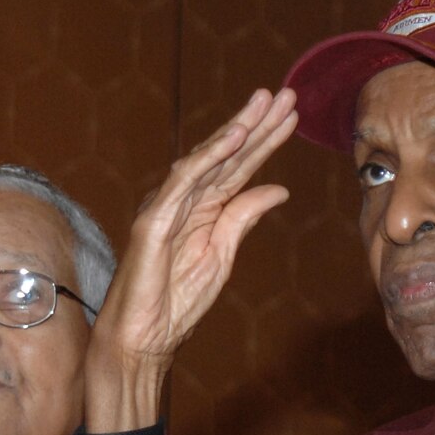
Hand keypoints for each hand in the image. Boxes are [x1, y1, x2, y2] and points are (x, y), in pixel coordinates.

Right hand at [87, 87, 298, 430]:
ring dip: (238, 129)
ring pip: (207, 159)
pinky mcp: (153, 221)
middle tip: (286, 94)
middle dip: (257, 124)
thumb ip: (244, 217)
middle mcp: (185, 201)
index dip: (265, 141)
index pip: (239, 168)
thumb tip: (278, 188)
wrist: (142, 339)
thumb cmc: (175, 303)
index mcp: (203, 210)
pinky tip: (233, 137)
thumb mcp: (222, 256)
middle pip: (226, 156)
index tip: (292, 116)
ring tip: (266, 103)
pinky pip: (183, 182)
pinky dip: (208, 158)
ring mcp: (167, 207)